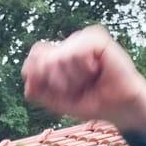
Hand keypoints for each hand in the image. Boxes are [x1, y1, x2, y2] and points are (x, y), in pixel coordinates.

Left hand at [21, 26, 145, 138]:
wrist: (118, 108)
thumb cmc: (91, 102)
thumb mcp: (57, 101)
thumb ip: (37, 88)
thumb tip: (26, 73)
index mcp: (59, 53)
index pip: (34, 56)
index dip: (39, 76)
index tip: (60, 91)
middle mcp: (69, 43)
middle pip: (44, 58)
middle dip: (57, 82)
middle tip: (76, 87)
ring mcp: (83, 38)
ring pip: (60, 57)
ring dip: (73, 78)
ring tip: (89, 79)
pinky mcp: (97, 37)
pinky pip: (77, 53)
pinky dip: (84, 68)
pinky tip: (96, 70)